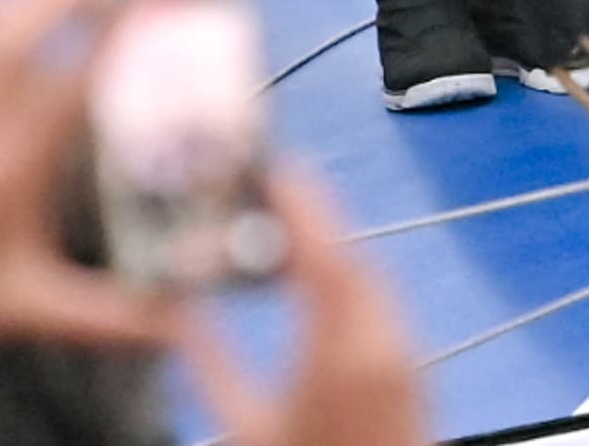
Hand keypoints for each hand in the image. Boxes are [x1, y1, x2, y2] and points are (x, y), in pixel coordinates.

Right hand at [187, 174, 426, 445]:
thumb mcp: (243, 426)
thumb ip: (207, 362)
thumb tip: (174, 314)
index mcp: (339, 354)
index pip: (323, 251)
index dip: (299, 201)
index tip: (271, 168)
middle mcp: (385, 347)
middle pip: (352, 256)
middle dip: (310, 219)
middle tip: (265, 194)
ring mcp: (407, 359)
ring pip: (372, 278)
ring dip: (330, 251)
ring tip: (283, 232)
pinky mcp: (414, 373)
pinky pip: (384, 306)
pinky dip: (351, 284)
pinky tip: (319, 287)